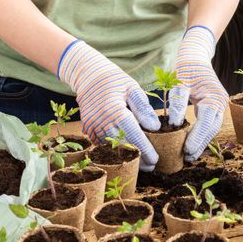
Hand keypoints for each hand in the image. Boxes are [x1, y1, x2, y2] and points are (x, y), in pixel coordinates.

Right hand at [58, 40, 160, 170]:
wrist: (88, 75)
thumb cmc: (115, 80)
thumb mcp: (133, 88)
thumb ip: (144, 108)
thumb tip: (155, 128)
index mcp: (115, 110)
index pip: (133, 135)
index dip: (145, 149)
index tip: (155, 159)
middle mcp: (101, 121)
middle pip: (122, 146)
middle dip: (137, 158)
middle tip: (151, 166)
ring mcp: (92, 126)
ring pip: (111, 148)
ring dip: (126, 157)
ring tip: (141, 164)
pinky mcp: (88, 129)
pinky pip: (102, 144)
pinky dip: (114, 150)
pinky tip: (125, 154)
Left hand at [169, 26, 228, 160]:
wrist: (196, 55)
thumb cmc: (186, 66)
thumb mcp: (179, 80)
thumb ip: (177, 101)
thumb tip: (175, 124)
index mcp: (214, 96)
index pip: (207, 121)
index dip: (197, 137)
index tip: (186, 150)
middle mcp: (221, 102)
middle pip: (212, 129)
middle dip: (200, 144)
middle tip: (187, 158)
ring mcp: (219, 105)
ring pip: (212, 128)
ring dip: (201, 142)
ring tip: (189, 156)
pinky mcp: (214, 107)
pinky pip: (209, 124)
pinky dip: (201, 135)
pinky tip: (192, 144)